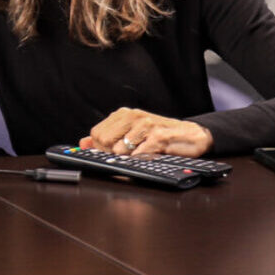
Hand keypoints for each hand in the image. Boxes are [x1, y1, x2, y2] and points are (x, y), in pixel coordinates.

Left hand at [81, 108, 212, 157]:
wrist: (191, 135)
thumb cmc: (160, 136)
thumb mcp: (132, 134)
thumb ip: (107, 138)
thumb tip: (83, 143)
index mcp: (123, 114)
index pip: (96, 133)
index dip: (100, 148)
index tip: (111, 154)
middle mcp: (133, 115)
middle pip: (104, 141)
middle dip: (111, 154)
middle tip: (127, 156)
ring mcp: (145, 124)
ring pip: (119, 149)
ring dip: (128, 158)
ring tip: (141, 154)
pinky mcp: (158, 136)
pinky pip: (138, 154)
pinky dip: (141, 160)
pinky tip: (149, 156)